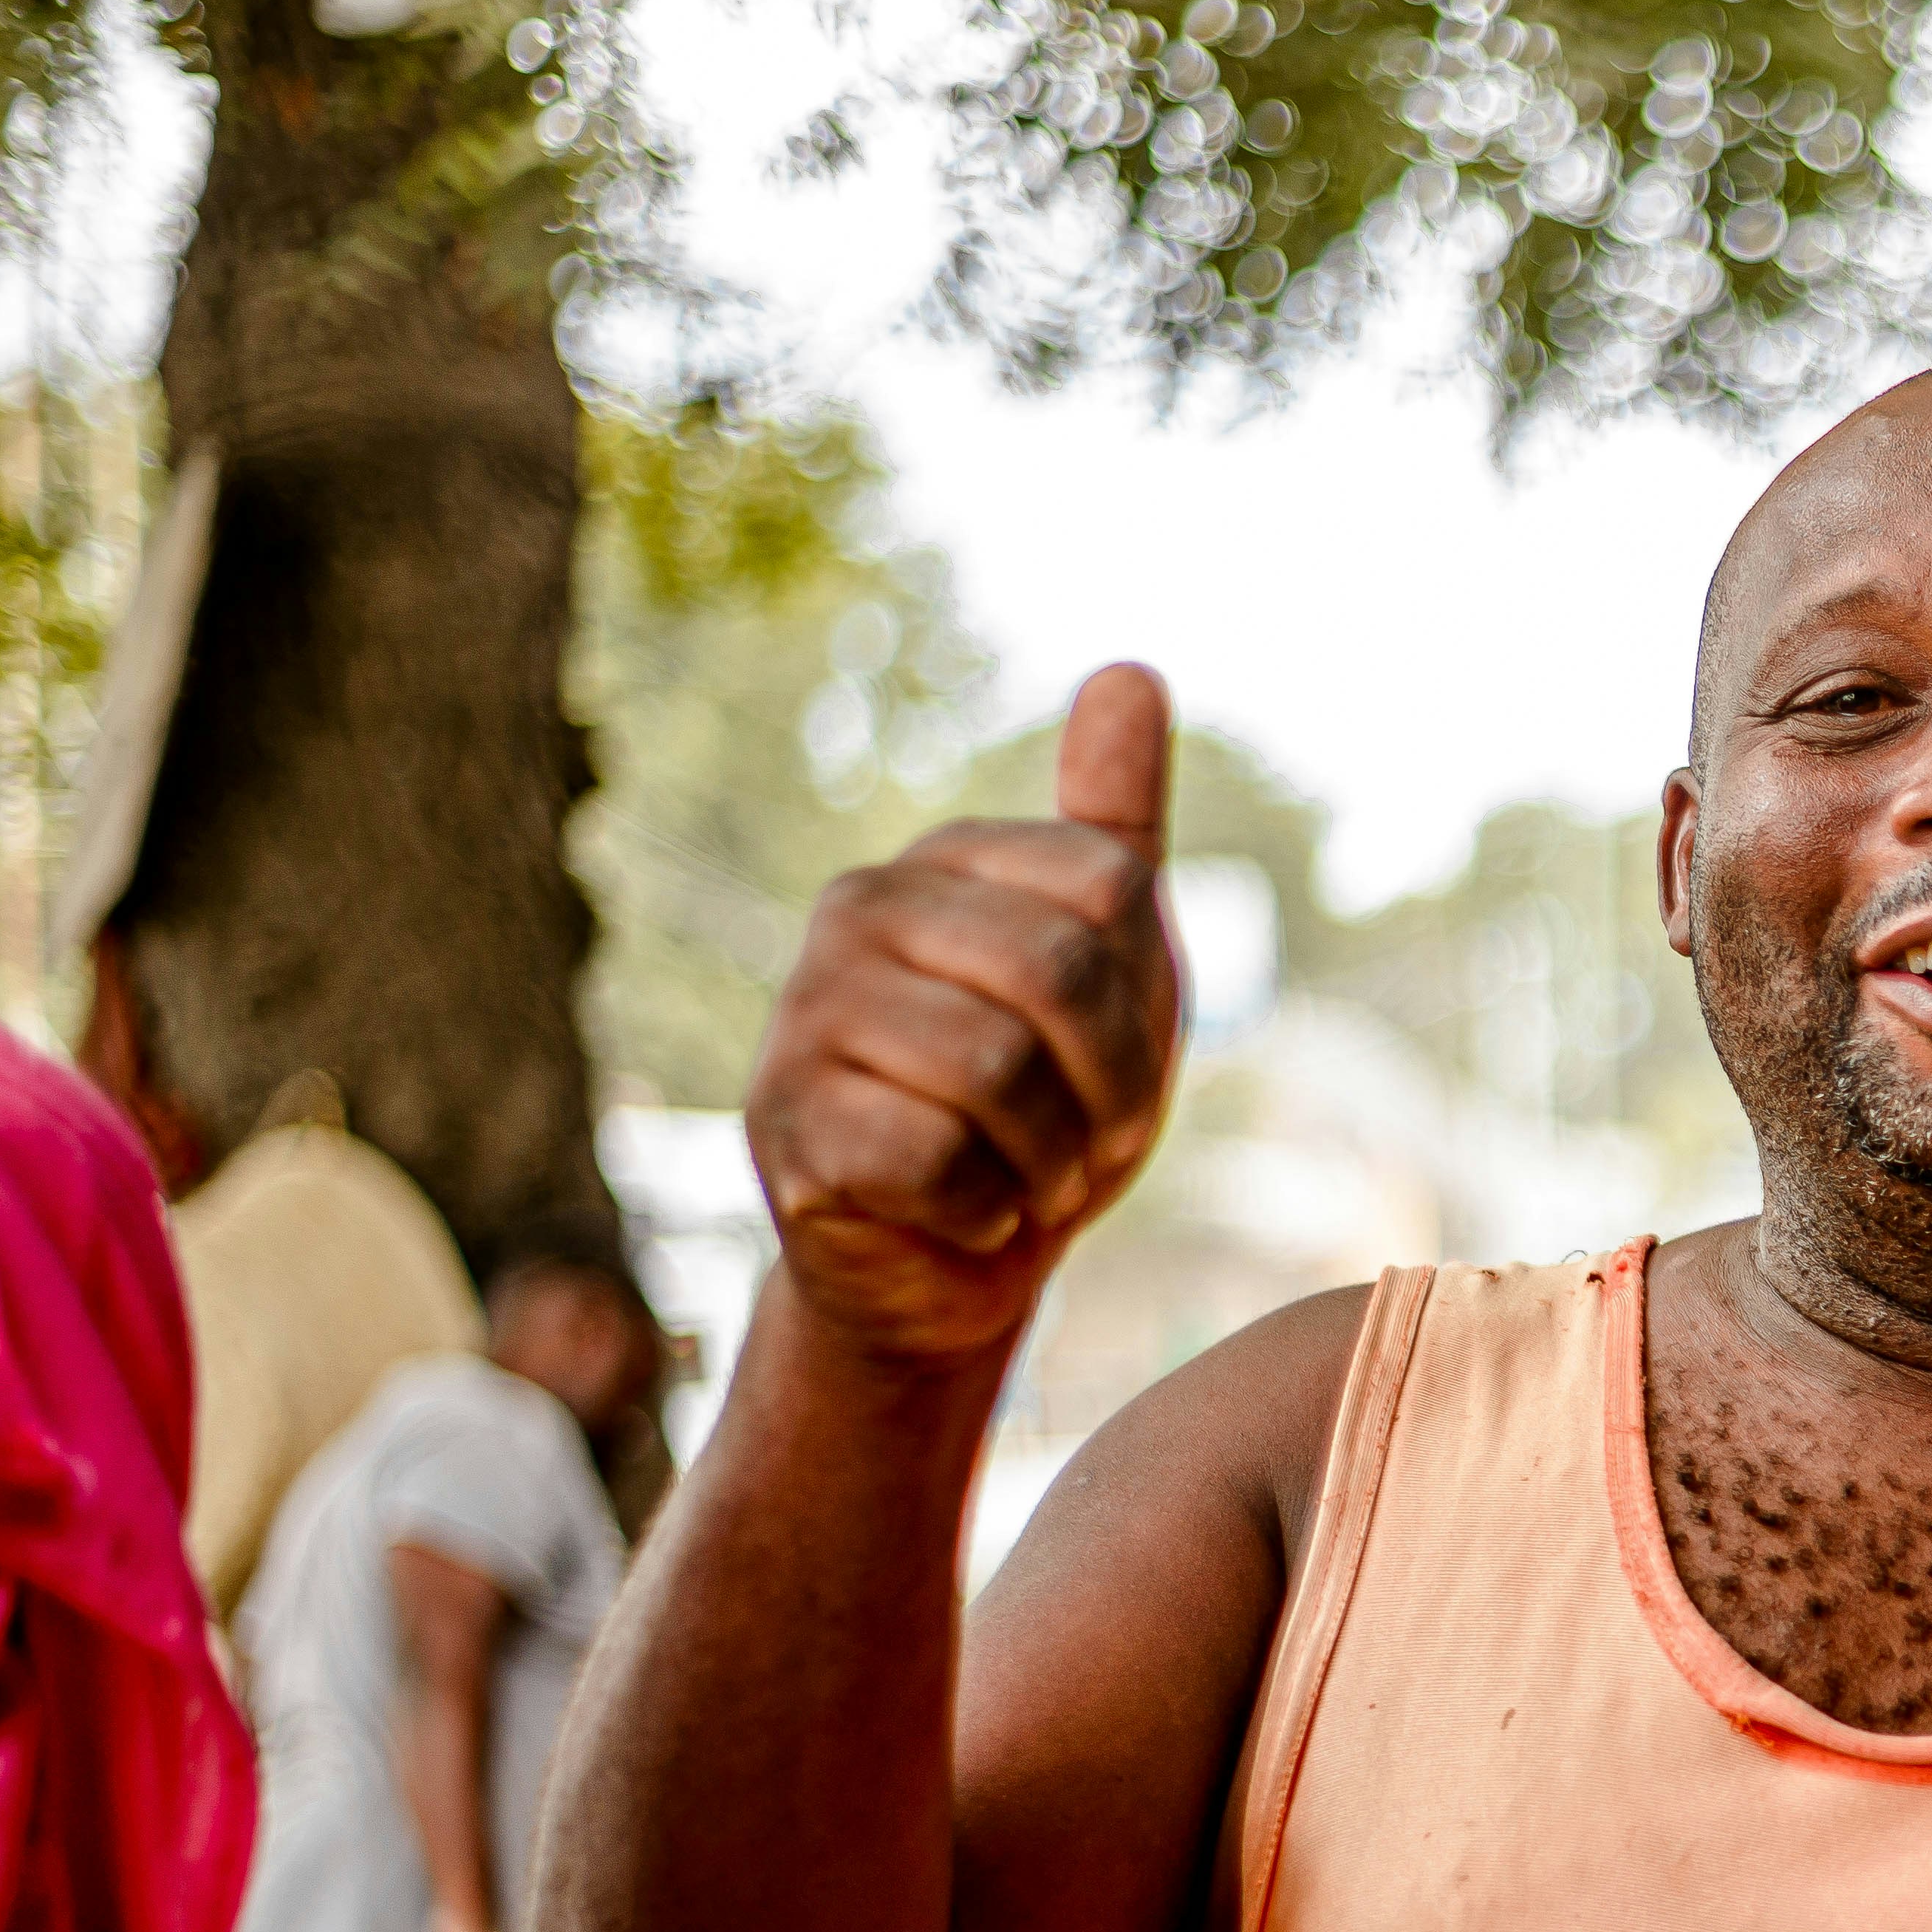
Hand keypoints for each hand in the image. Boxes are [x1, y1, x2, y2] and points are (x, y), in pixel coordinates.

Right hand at [751, 665, 1186, 1364]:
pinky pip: (937, 1158)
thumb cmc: (1044, 1107)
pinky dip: (983, 1208)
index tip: (1114, 1065)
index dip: (1146, 1004)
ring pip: (998, 1071)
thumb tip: (1130, 670)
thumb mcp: (1112, 964)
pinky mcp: (785, 1120)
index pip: (1112, 886)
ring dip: (1048, 1159)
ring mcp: (808, 1009)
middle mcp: (861, 909)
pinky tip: (959, 1210)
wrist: (954, 1262)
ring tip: (1020, 1174)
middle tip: (1079, 1142)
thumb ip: (1114, 825)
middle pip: (1060, 972)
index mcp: (949, 862)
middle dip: (1107, 1090)